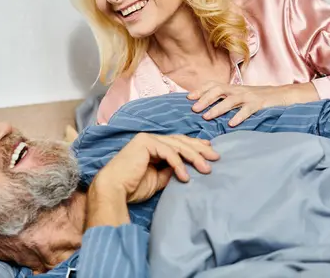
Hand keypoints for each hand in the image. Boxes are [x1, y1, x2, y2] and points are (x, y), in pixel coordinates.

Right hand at [95, 133, 219, 203]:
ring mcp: (147, 139)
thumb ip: (170, 171)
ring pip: (177, 145)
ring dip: (194, 157)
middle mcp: (150, 138)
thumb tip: (186, 168)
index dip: (195, 146)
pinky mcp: (145, 142)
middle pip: (181, 141)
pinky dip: (179, 164)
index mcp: (152, 145)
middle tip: (215, 157)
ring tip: (206, 169)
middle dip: (200, 149)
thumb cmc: (132, 187)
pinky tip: (186, 176)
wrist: (113, 190)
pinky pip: (168, 152)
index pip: (178, 142)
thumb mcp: (158, 179)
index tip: (209, 152)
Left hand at [187, 81, 317, 126]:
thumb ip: (227, 100)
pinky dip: (239, 116)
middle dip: (205, 99)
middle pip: (218, 90)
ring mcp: (250, 96)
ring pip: (230, 100)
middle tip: (193, 109)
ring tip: (206, 117)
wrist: (284, 95)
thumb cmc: (260, 98)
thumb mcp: (242, 97)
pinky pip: (248, 109)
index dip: (200, 90)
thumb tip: (208, 108)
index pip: (213, 84)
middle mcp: (239, 90)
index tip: (188, 97)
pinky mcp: (260, 104)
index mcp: (233, 88)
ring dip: (217, 108)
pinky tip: (231, 124)